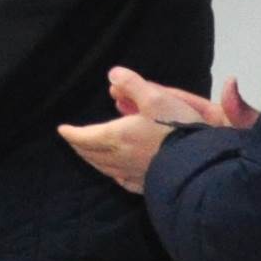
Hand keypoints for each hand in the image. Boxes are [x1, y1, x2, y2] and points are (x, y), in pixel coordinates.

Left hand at [56, 63, 252, 191]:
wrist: (199, 165)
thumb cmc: (177, 129)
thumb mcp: (156, 98)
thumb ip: (132, 85)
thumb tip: (113, 75)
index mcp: (117, 137)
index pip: (84, 136)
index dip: (71, 133)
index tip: (62, 130)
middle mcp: (120, 158)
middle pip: (90, 154)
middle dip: (79, 146)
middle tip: (73, 140)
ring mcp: (132, 174)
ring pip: (104, 168)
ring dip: (92, 159)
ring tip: (88, 154)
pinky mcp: (147, 185)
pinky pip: (123, 181)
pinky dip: (113, 175)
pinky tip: (116, 175)